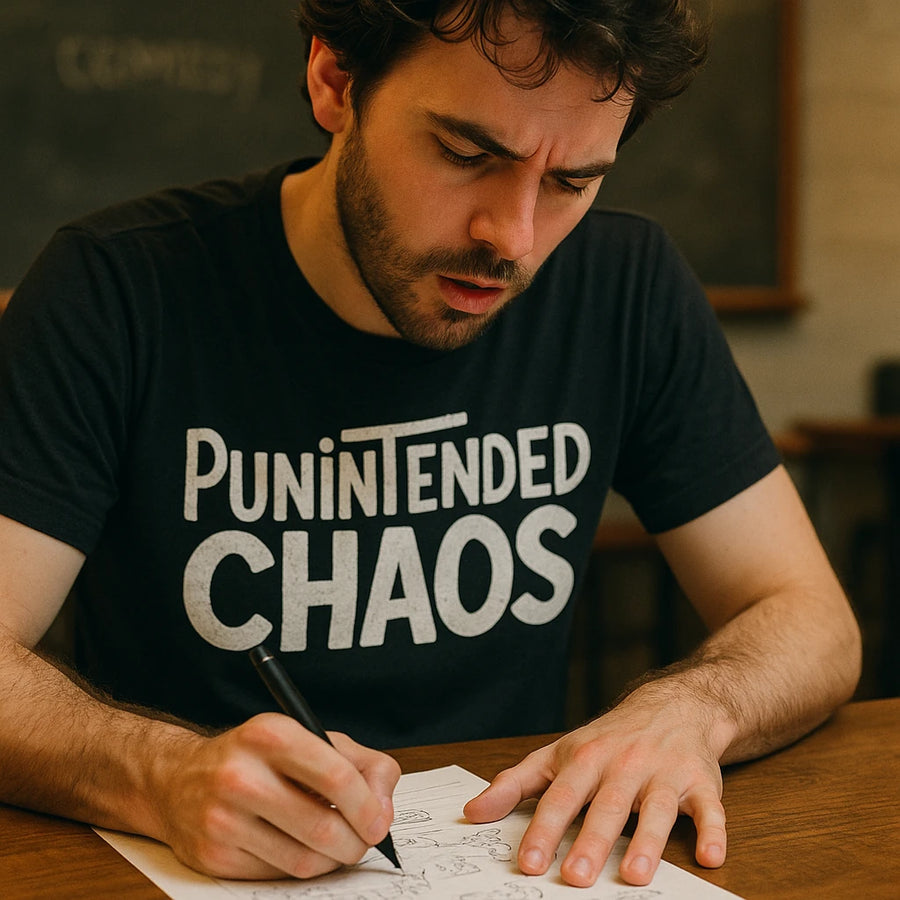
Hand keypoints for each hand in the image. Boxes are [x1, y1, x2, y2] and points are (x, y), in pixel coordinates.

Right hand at [149, 714, 399, 878]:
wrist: (178, 778)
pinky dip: (301, 867)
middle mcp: (242, 776)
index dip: (368, 806)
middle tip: (365, 840)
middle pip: (322, 827)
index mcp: (271, 735)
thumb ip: (361, 763)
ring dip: (332, 859)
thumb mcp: (309, 738)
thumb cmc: (257, 757)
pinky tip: (299, 846)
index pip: (336, 777)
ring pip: (304, 860)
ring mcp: (223, 819)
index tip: (380, 821)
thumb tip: (384, 807)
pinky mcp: (214, 856)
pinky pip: (278, 876)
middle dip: (356, 842)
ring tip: (336, 843)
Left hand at [463, 688, 727, 886]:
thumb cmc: (607, 739)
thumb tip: (472, 812)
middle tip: (575, 877)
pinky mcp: (701, 783)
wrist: (671, 706)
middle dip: (591, 841)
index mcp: (586, 758)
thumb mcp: (557, 754)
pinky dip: (714, 831)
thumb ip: (515, 784)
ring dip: (647, 841)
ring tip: (633, 875)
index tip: (527, 862)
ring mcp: (664, 774)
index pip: (561, 796)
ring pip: (656, 809)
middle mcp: (625, 764)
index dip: (543, 829)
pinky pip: (709, 808)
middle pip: (607, 806)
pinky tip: (712, 856)